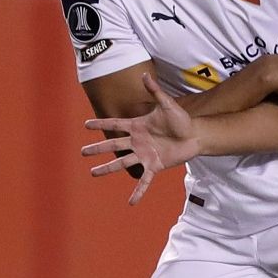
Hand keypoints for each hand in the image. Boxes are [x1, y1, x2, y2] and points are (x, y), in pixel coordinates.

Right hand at [81, 74, 197, 205]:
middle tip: (83, 152)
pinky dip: (138, 192)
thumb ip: (155, 91)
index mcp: (137, 126)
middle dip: (98, 149)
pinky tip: (131, 202)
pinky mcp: (154, 166)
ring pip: (122, 163)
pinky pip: (144, 181)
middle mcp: (138, 141)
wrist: (194, 135)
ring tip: (93, 173)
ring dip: (107, 169)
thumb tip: (144, 75)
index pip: (115, 124)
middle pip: (113, 145)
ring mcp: (144, 155)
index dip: (101, 124)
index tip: (85, 125)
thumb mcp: (167, 104)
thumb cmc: (181, 119)